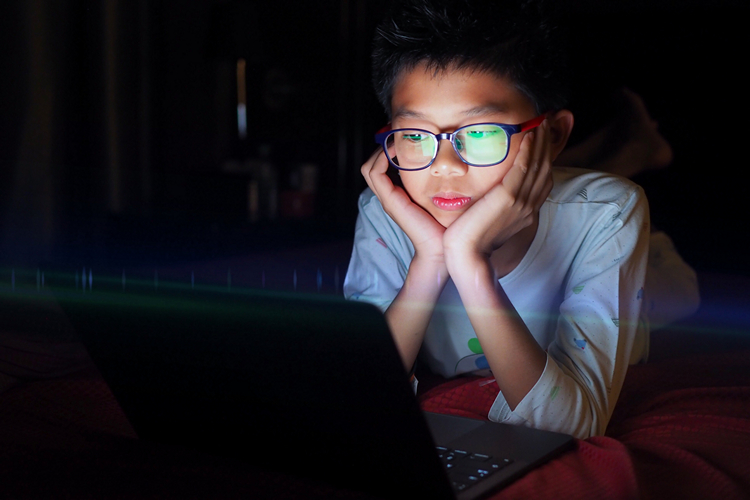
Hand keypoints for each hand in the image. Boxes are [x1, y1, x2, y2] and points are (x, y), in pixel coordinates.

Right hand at [361, 149, 445, 262]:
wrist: (441, 249)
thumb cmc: (446, 226)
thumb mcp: (443, 199)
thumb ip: (442, 185)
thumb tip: (454, 165)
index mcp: (399, 196)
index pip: (381, 168)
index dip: (388, 151)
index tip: (405, 139)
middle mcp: (390, 197)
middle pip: (371, 166)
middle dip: (381, 147)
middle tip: (397, 135)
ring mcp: (388, 199)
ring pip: (369, 168)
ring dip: (380, 150)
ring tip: (394, 140)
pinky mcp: (390, 201)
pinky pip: (375, 173)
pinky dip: (381, 158)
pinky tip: (396, 150)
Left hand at [444, 119, 553, 260]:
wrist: (466, 257)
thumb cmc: (471, 241)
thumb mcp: (490, 220)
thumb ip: (497, 206)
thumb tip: (493, 194)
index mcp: (526, 211)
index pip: (542, 179)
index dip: (546, 156)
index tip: (544, 137)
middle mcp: (528, 206)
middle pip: (545, 168)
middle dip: (548, 143)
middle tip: (548, 121)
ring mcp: (521, 203)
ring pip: (537, 165)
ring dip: (540, 141)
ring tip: (541, 121)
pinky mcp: (508, 199)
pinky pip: (523, 169)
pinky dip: (527, 151)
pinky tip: (528, 136)